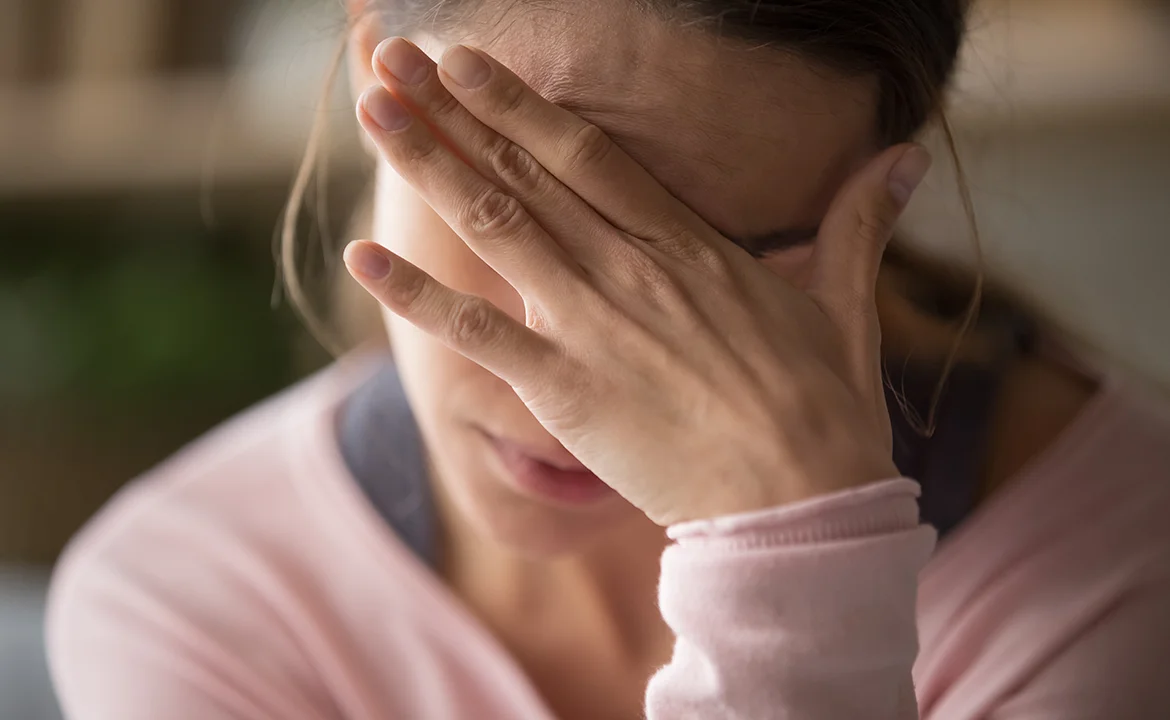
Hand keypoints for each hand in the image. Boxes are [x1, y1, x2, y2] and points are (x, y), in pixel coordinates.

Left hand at [344, 38, 931, 525]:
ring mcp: (592, 326)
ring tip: (375, 111)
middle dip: (456, 111)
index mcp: (689, 246)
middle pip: (527, 173)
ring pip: (496, 227)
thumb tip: (902, 156)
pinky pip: (476, 334)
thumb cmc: (822, 410)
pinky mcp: (564, 390)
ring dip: (429, 165)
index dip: (523, 104)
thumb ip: (857, 224)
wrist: (800, 506)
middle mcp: (630, 270)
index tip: (471, 62)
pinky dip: (415, 295)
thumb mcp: (844, 305)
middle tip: (395, 60)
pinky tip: (361, 255)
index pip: (590, 154)